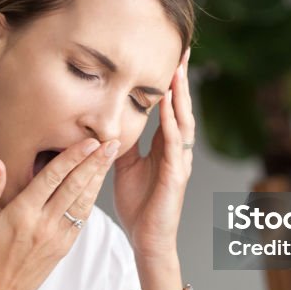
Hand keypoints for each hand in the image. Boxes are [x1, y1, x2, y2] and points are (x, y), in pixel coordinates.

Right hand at [0, 137, 119, 289]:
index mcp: (22, 215)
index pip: (53, 178)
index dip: (73, 157)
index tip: (89, 141)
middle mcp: (44, 225)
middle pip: (75, 187)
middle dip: (95, 162)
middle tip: (112, 142)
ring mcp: (56, 238)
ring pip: (83, 202)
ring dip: (98, 178)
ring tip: (110, 158)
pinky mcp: (62, 249)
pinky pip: (80, 219)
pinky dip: (91, 199)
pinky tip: (96, 186)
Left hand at [114, 49, 193, 261]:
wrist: (147, 239)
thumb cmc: (139, 205)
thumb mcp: (124, 166)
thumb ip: (121, 142)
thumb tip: (107, 121)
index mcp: (164, 146)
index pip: (169, 107)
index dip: (170, 82)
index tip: (169, 55)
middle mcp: (176, 150)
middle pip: (182, 107)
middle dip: (181, 79)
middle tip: (183, 50)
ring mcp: (179, 162)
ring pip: (183, 121)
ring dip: (180, 96)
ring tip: (178, 71)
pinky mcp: (176, 176)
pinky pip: (175, 146)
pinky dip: (173, 125)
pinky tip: (169, 109)